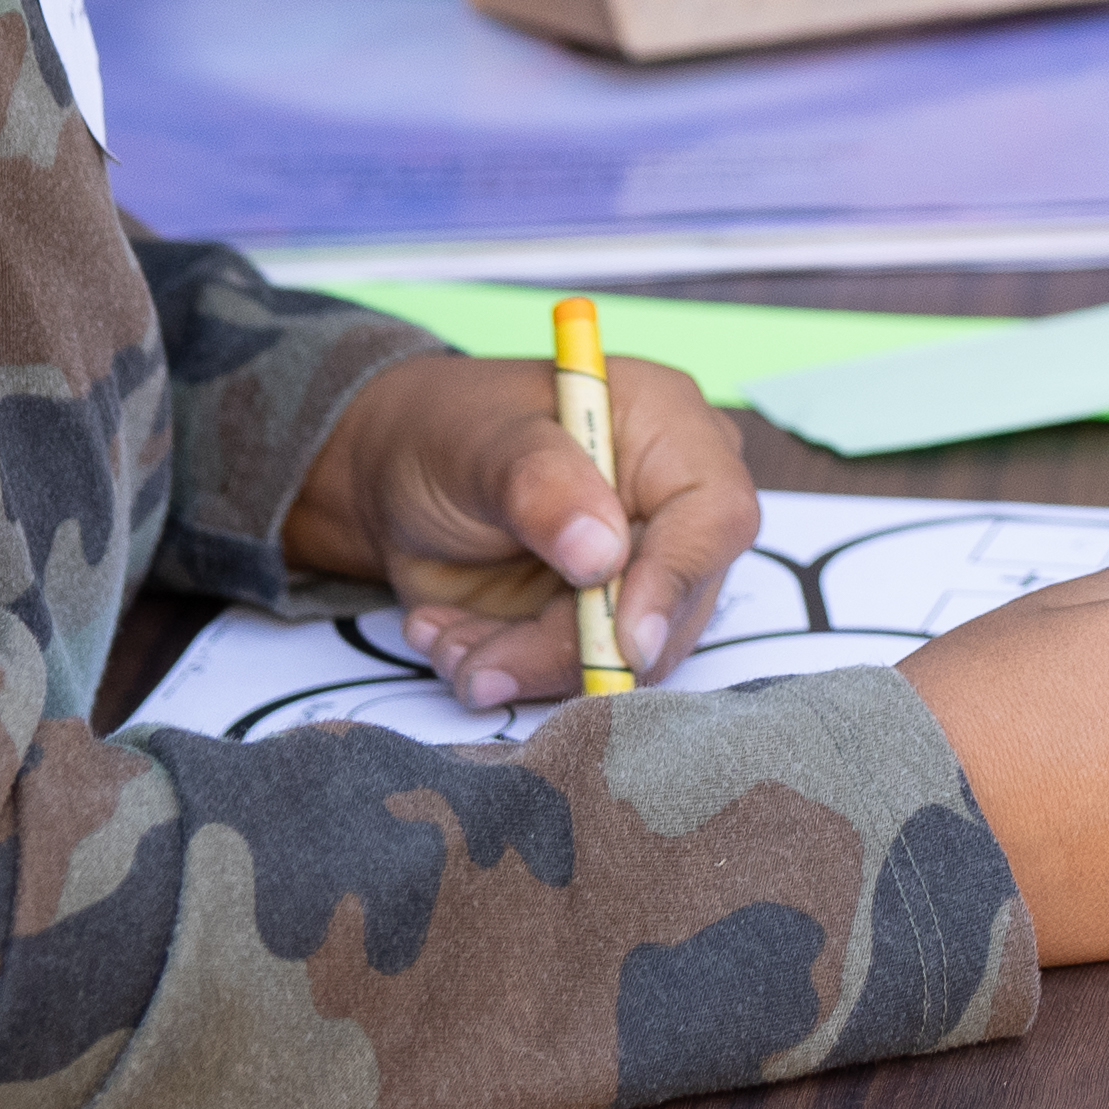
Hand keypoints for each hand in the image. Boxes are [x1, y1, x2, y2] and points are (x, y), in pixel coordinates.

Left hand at [287, 343, 766, 701]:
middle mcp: (672, 510)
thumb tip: (603, 556)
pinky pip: (571, 678)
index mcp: (671, 432)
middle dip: (569, 650)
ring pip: (618, 660)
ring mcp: (639, 574)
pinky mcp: (597, 627)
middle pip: (670, 609)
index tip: (623, 641)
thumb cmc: (447, 431)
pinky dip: (502, 669)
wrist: (394, 478)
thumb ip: (539, 488)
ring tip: (445, 640)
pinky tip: (446, 634)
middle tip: (479, 661)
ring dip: (521, 665)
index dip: (675, 583)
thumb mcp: (480, 445)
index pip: (714, 517)